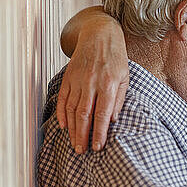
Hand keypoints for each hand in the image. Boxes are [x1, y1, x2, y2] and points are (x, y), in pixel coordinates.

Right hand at [56, 16, 128, 153]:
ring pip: (72, 109)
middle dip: (82, 135)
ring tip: (74, 144)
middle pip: (84, 114)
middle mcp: (91, 82)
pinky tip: (64, 126)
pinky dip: (62, 113)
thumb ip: (118, 99)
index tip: (97, 147)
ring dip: (72, 129)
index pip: (102, 113)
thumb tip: (112, 121)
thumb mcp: (124, 77)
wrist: (99, 34)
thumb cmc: (115, 58)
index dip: (99, 132)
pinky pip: (63, 99)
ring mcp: (77, 80)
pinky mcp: (68, 77)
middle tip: (81, 151)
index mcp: (108, 83)